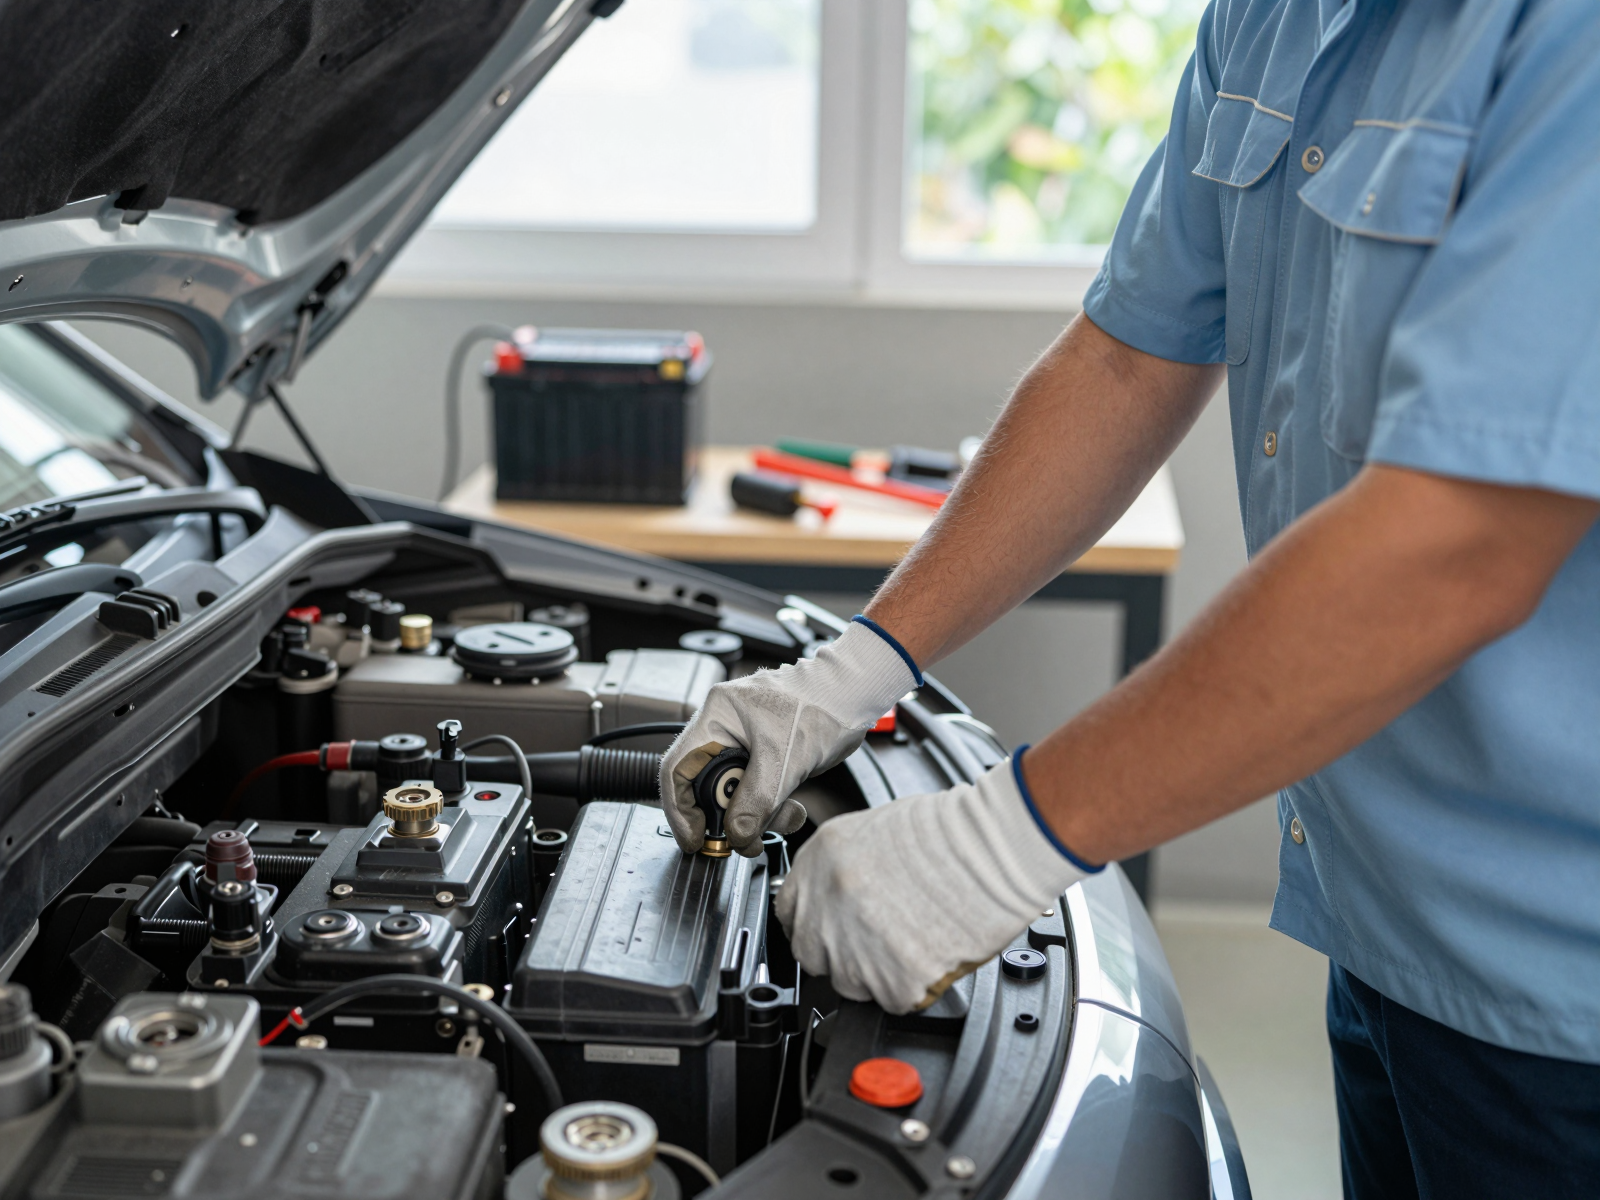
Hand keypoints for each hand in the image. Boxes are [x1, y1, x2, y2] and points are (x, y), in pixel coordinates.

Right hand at [660, 619, 917, 855]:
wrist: (856, 697)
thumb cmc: (824, 703)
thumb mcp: (786, 758)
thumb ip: (757, 799)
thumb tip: (736, 834)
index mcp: (717, 715)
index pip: (677, 767)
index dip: (679, 808)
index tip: (695, 838)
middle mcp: (724, 728)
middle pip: (705, 786)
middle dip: (726, 817)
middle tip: (744, 839)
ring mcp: (744, 744)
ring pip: (733, 795)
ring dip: (755, 817)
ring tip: (784, 818)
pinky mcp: (765, 759)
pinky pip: (755, 793)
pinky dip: (771, 809)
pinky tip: (792, 808)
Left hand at [775, 754, 1095, 1013]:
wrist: (993, 846)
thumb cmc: (951, 831)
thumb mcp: (874, 831)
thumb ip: (844, 870)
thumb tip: (837, 897)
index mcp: (820, 860)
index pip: (790, 912)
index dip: (817, 923)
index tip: (835, 927)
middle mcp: (827, 903)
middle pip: (812, 955)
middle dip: (842, 953)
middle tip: (881, 939)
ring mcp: (855, 945)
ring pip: (851, 984)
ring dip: (878, 973)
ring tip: (917, 939)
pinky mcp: (891, 980)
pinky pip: (893, 1000)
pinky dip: (914, 987)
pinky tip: (933, 953)